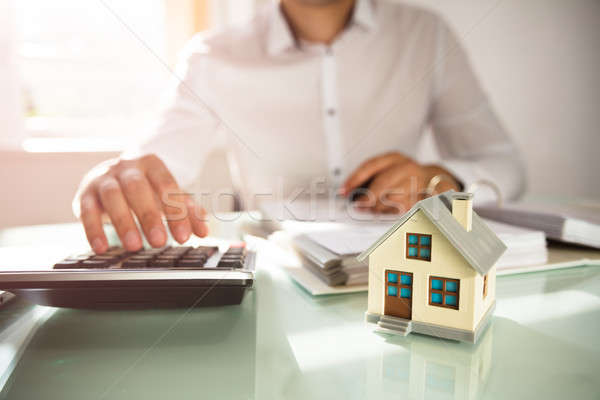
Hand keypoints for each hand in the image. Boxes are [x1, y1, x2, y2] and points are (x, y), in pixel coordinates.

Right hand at [73, 154, 207, 253]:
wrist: (115, 175)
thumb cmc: (148, 189)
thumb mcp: (168, 196)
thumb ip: (187, 212)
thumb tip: (203, 231)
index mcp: (151, 164)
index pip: (166, 185)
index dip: (175, 211)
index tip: (183, 236)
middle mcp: (126, 168)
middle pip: (137, 188)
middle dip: (149, 216)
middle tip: (159, 242)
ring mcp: (103, 178)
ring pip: (112, 196)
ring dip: (123, 222)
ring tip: (134, 246)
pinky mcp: (84, 194)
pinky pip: (86, 211)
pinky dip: (93, 229)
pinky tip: (102, 247)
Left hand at [341, 152, 460, 213]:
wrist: (432, 180)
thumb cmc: (403, 176)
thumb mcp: (386, 170)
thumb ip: (368, 179)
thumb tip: (349, 192)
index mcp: (394, 158)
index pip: (371, 166)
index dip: (354, 179)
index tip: (344, 190)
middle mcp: (407, 168)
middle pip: (383, 183)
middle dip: (366, 197)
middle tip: (357, 205)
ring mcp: (417, 182)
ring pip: (391, 199)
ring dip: (377, 208)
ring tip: (370, 209)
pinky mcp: (423, 198)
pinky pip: (401, 209)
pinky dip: (390, 212)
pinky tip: (384, 212)